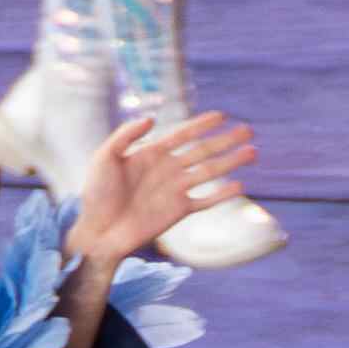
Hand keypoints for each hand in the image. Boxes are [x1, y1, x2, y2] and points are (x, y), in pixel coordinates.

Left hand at [68, 111, 258, 267]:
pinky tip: (239, 186)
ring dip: (231, 162)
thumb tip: (152, 118)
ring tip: (252, 152)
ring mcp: (175, 190)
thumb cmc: (96, 194)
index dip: (202, 124)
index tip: (221, 115)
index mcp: (151, 153)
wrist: (98, 232)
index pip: (183, 134)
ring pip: (210, 172)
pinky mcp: (178, 211)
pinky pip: (205, 201)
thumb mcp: (104, 156)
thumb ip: (125, 134)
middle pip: (203, 150)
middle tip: (248, 131)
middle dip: (226, 140)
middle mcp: (168, 169)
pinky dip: (221, 194)